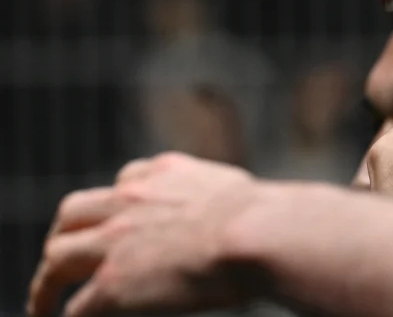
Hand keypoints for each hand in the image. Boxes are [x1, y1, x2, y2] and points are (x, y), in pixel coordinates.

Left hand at [28, 153, 261, 316]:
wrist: (256, 233)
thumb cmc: (266, 218)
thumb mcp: (235, 190)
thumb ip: (218, 196)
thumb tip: (239, 211)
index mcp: (164, 173)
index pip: (125, 180)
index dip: (117, 201)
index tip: (117, 219)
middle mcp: (131, 199)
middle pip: (74, 211)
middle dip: (65, 233)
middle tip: (62, 255)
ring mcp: (116, 241)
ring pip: (57, 256)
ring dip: (47, 281)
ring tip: (44, 302)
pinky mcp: (112, 283)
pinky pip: (77, 305)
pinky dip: (72, 315)